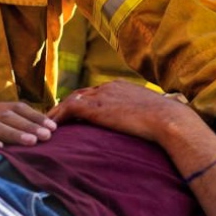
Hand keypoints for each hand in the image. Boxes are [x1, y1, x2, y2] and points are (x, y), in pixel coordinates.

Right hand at [0, 101, 55, 156]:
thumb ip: (11, 129)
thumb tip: (43, 131)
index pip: (15, 107)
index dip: (35, 116)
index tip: (53, 127)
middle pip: (7, 115)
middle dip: (30, 124)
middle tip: (47, 136)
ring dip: (14, 133)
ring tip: (32, 142)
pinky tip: (1, 149)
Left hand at [47, 81, 202, 144]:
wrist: (168, 119)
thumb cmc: (167, 121)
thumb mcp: (152, 114)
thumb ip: (142, 116)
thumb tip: (148, 127)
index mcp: (121, 87)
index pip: (96, 92)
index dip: (84, 102)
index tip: (76, 112)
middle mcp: (108, 87)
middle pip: (80, 94)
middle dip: (67, 105)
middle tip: (55, 117)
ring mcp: (101, 96)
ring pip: (70, 100)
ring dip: (58, 112)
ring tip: (47, 124)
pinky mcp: (95, 107)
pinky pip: (68, 109)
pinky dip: (58, 117)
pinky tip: (52, 127)